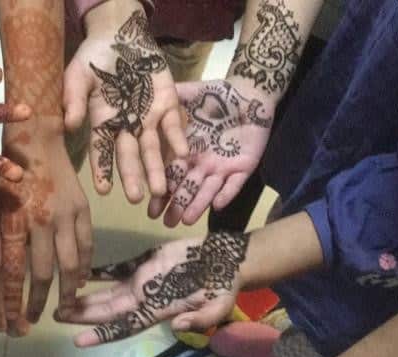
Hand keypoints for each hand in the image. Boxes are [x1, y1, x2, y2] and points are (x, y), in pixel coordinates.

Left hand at [0, 129, 93, 329]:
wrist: (38, 143)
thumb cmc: (8, 178)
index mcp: (16, 222)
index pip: (16, 271)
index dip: (16, 298)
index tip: (15, 319)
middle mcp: (43, 222)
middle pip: (46, 272)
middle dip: (42, 301)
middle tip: (36, 318)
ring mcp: (67, 216)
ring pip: (71, 263)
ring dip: (67, 291)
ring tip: (64, 308)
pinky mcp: (84, 210)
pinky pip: (87, 245)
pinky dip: (85, 267)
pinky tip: (79, 282)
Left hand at [55, 231, 248, 346]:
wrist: (228, 260)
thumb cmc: (224, 286)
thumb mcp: (218, 307)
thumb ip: (200, 320)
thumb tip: (177, 328)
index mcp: (158, 310)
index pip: (124, 327)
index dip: (101, 335)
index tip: (77, 340)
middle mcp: (144, 298)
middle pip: (107, 311)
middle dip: (82, 315)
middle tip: (56, 315)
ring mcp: (142, 281)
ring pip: (107, 292)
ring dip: (85, 297)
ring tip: (61, 301)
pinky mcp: (144, 263)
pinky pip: (116, 269)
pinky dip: (99, 271)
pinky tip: (81, 272)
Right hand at [64, 3, 187, 200]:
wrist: (121, 37)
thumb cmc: (93, 58)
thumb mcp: (77, 76)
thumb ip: (74, 99)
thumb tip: (71, 126)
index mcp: (102, 123)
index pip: (101, 151)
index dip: (102, 170)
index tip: (103, 190)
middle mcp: (126, 126)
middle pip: (129, 156)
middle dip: (133, 176)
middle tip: (136, 198)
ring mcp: (148, 118)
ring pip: (153, 148)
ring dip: (157, 168)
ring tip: (161, 190)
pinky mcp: (167, 106)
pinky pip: (173, 126)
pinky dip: (178, 139)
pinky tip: (183, 154)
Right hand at [149, 80, 273, 226]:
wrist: (251, 94)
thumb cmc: (220, 95)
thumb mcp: (192, 94)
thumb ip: (172, 98)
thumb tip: (147, 96)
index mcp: (188, 150)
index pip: (171, 174)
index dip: (161, 190)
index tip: (150, 207)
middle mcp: (202, 163)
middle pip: (187, 188)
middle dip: (177, 205)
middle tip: (165, 222)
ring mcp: (222, 167)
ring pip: (208, 190)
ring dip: (198, 205)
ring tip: (185, 220)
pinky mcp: (243, 167)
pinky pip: (234, 184)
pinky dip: (226, 194)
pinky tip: (217, 205)